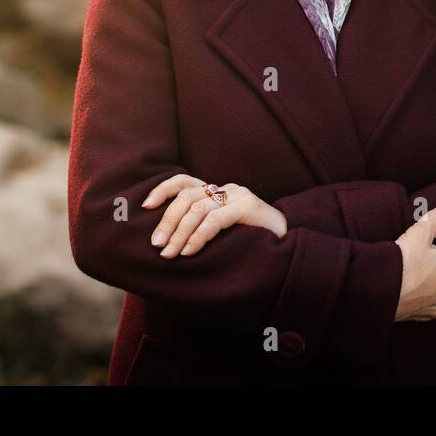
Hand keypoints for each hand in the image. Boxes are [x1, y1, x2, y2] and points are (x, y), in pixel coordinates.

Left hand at [142, 174, 287, 257]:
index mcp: (217, 194)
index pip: (184, 182)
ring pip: (198, 208)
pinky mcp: (249, 207)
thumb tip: (166, 245)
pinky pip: (215, 219)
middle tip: (157, 244)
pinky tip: (189, 252)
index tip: (145, 206)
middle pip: (187, 197)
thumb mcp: (221, 235)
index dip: (163, 190)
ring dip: (179, 233)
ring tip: (170, 254)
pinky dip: (198, 236)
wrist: (290, 246)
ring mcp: (239, 196)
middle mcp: (227, 190)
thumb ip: (200, 231)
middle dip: (167, 221)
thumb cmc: (251, 245)